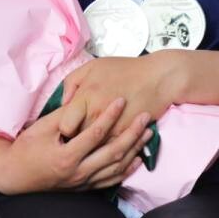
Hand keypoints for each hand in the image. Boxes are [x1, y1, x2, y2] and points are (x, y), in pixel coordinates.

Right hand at [0, 97, 153, 194]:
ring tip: (148, 134)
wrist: (15, 175)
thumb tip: (85, 100)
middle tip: (145, 117)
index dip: (110, 115)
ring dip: (134, 150)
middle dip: (132, 134)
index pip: (96, 133)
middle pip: (113, 152)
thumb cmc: (26, 147)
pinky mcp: (84, 188)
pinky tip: (137, 159)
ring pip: (116, 168)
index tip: (121, 100)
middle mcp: (78, 172)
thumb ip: (66, 115)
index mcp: (67, 156)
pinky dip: (126, 170)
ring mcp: (82, 182)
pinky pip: (110, 181)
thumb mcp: (43, 127)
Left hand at [58, 53, 181, 138]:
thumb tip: (62, 104)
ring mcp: (112, 128)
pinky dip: (103, 149)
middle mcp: (98, 115)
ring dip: (87, 148)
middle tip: (71, 137)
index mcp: (86, 96)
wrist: (156, 78)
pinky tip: (101, 144)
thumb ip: (71, 83)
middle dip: (72, 141)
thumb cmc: (123, 70)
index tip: (65, 126)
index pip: (64, 126)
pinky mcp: (125, 135)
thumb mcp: (91, 67)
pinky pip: (108, 150)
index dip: (62, 128)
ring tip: (85, 144)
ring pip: (92, 149)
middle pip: (76, 139)